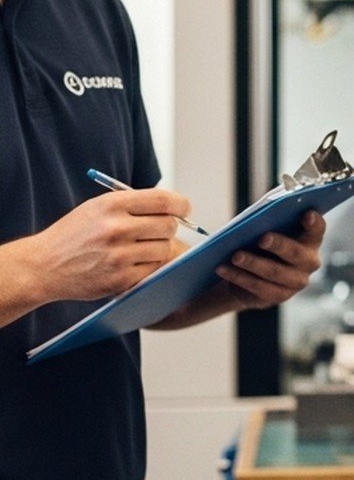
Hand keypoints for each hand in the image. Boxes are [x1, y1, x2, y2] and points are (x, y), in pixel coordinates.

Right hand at [25, 188, 192, 302]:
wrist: (43, 266)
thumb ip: (134, 204)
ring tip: (139, 248)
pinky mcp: (120, 279)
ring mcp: (118, 256)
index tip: (184, 209)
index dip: (181, 205)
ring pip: (165, 249)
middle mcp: (116, 228)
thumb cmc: (74, 234)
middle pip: (169, 225)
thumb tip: (175, 207)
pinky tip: (131, 263)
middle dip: (168, 228)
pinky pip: (153, 269)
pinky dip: (148, 266)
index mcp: (111, 205)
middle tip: (157, 231)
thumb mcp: (98, 207)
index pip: (163, 200)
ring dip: (159, 248)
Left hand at [213, 210, 325, 308]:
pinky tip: (224, 269)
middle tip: (262, 238)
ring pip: (275, 272)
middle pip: (295, 253)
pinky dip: (240, 277)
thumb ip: (268, 225)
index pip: (317, 229)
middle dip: (279, 245)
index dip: (314, 222)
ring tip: (235, 256)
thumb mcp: (268, 232)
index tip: (307, 214)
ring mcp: (297, 281)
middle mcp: (310, 262)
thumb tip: (253, 222)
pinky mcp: (280, 296)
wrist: (253, 276)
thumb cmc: (263, 246)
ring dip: (253, 263)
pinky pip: (259, 287)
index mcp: (310, 240)